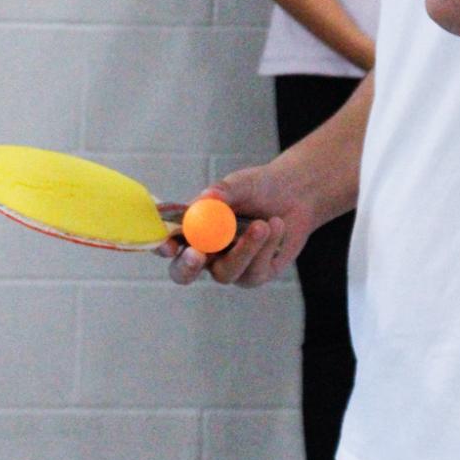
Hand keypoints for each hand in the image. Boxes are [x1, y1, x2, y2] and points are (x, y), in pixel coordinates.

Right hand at [155, 157, 316, 289]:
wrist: (296, 194)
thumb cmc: (259, 188)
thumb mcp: (241, 184)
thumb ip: (223, 192)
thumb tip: (207, 199)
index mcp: (193, 228)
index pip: (169, 242)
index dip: (163, 246)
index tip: (168, 244)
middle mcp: (206, 252)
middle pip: (184, 273)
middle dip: (187, 267)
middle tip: (197, 254)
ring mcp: (229, 267)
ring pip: (225, 273)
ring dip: (244, 249)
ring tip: (264, 224)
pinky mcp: (254, 275)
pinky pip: (253, 272)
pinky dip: (265, 247)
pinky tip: (277, 225)